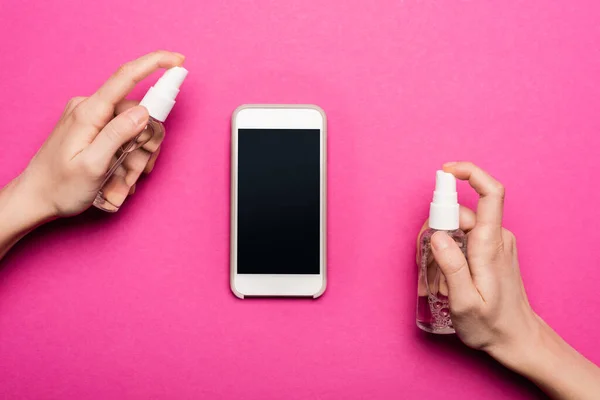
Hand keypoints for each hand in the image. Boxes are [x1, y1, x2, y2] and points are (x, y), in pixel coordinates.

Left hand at [21, 50, 184, 217]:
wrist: (36, 198)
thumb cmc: (61, 187)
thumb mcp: (92, 166)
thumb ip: (117, 135)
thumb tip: (144, 111)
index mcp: (89, 112)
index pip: (126, 77)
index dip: (155, 64)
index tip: (178, 61)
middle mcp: (89, 107)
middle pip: (137, 113)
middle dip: (145, 143)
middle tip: (135, 173)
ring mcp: (89, 117)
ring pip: (132, 127)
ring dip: (136, 154)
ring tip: (123, 179)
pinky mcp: (90, 127)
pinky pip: (121, 133)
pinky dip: (127, 154)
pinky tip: (118, 173)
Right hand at [418, 162, 541, 356]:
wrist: (517, 339)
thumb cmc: (491, 325)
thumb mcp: (465, 302)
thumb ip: (451, 266)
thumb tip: (437, 233)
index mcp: (489, 245)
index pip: (490, 193)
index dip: (470, 173)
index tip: (445, 171)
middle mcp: (496, 238)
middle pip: (461, 212)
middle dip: (436, 225)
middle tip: (425, 256)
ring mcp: (496, 243)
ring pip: (460, 225)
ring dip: (442, 242)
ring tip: (437, 274)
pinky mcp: (492, 250)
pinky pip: (465, 236)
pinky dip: (450, 247)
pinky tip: (446, 272)